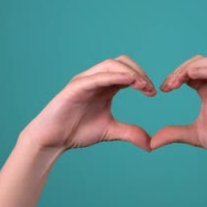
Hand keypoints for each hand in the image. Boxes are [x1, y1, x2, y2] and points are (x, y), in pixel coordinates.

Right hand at [20, 56, 155, 152]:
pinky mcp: (75, 87)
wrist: (52, 140)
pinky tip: (129, 81)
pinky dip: (114, 76)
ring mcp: (85, 81)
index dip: (143, 78)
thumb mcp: (110, 131)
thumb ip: (130, 133)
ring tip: (142, 85)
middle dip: (139, 72)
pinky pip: (97, 77)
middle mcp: (96, 79)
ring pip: (110, 65)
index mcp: (106, 86)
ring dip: (129, 72)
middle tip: (150, 89)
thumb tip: (151, 144)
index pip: (128, 72)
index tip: (153, 93)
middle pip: (121, 62)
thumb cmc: (77, 131)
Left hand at [151, 55, 206, 162]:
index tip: (163, 89)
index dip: (175, 76)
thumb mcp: (195, 135)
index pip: (189, 73)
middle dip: (180, 70)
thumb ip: (174, 134)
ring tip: (178, 79)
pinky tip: (192, 76)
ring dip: (192, 67)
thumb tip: (151, 143)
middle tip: (168, 84)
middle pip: (199, 62)